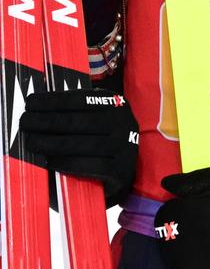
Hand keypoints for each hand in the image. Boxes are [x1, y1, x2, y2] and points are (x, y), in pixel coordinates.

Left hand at [20, 89, 138, 205]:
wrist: (126, 167)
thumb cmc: (102, 137)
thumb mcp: (97, 116)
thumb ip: (75, 111)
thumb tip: (38, 107)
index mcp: (115, 104)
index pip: (79, 99)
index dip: (51, 100)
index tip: (30, 103)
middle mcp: (122, 122)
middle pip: (76, 122)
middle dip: (45, 122)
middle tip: (24, 123)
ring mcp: (124, 146)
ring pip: (80, 144)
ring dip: (50, 143)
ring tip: (32, 142)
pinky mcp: (120, 169)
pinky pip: (87, 165)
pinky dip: (65, 162)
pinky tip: (49, 160)